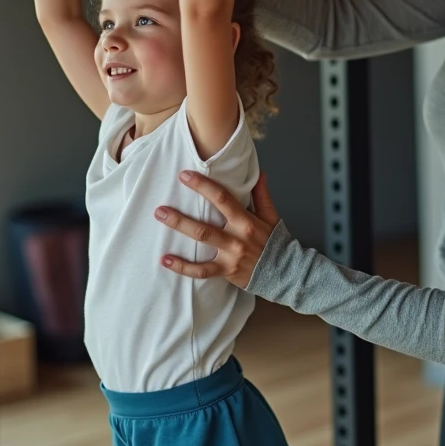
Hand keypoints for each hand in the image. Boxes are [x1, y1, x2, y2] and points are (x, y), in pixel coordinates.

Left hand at [154, 171, 279, 288]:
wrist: (285, 271)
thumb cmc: (276, 242)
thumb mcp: (271, 216)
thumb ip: (262, 195)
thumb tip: (258, 173)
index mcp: (246, 221)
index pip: (222, 198)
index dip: (202, 186)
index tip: (185, 176)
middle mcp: (237, 237)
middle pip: (204, 225)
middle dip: (180, 217)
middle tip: (159, 208)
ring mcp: (230, 255)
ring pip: (201, 243)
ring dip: (179, 232)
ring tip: (161, 222)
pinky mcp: (225, 271)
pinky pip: (201, 271)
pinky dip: (182, 267)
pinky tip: (165, 260)